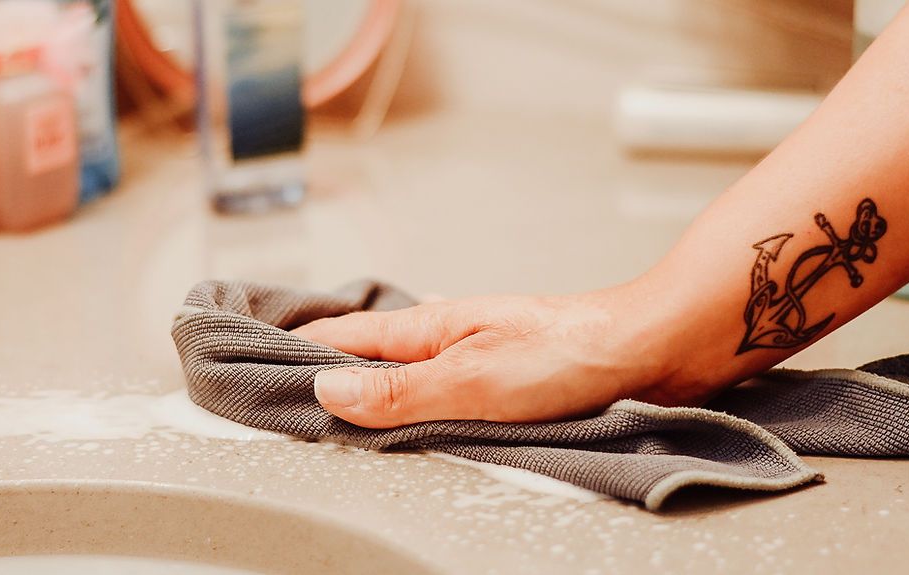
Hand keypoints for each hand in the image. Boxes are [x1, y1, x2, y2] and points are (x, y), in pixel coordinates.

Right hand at [291, 286, 722, 427]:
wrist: (655, 348)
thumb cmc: (575, 352)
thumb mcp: (473, 381)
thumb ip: (400, 392)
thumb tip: (327, 391)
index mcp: (431, 327)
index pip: (343, 336)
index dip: (298, 350)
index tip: (252, 363)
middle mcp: (452, 335)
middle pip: (371, 353)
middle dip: (328, 369)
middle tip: (281, 389)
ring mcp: (482, 353)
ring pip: (409, 368)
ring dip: (375, 383)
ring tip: (335, 399)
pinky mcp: (513, 377)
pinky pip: (448, 386)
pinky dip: (423, 396)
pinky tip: (426, 402)